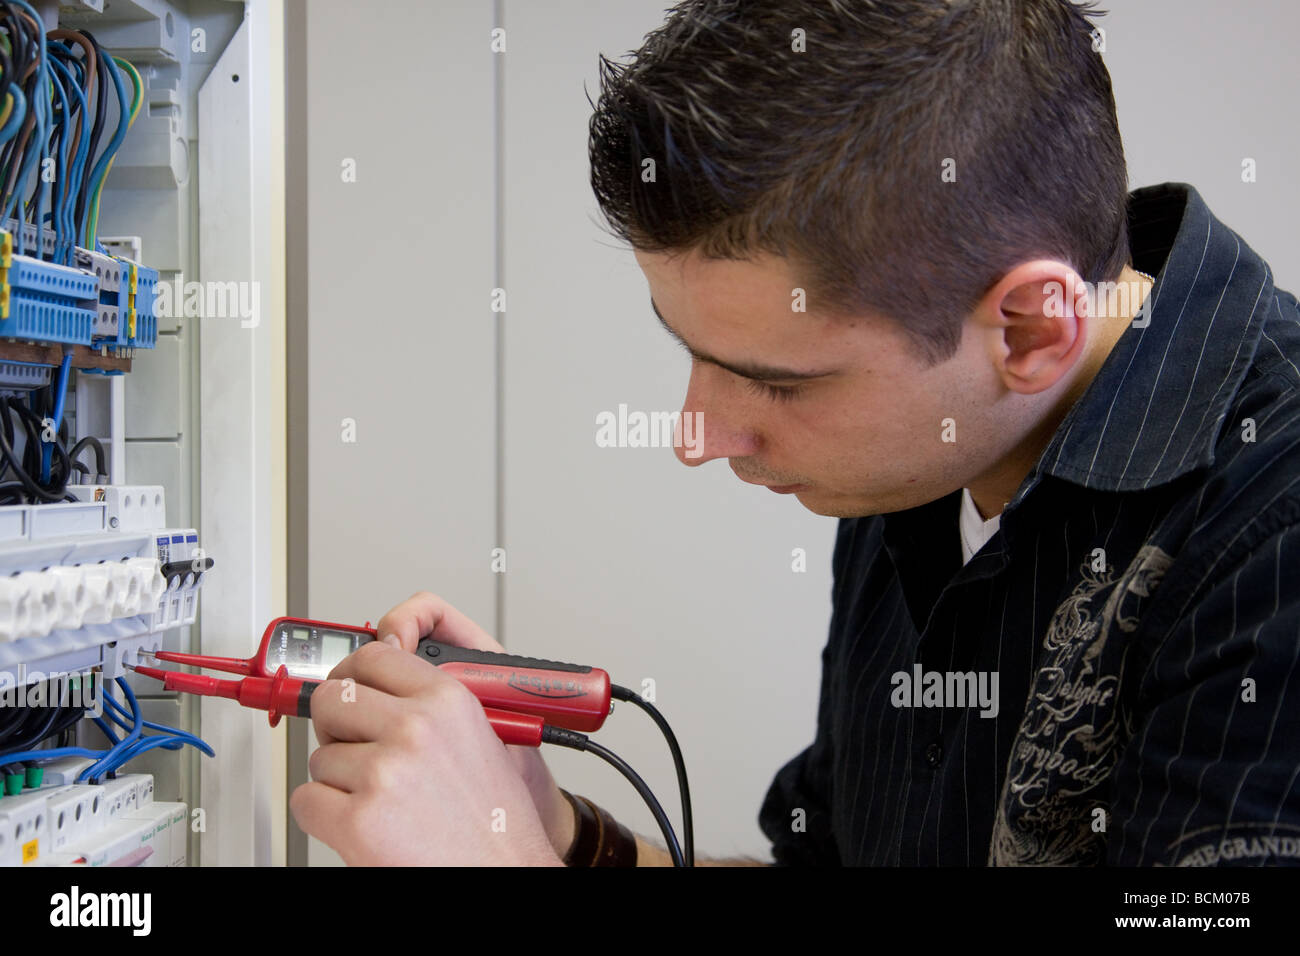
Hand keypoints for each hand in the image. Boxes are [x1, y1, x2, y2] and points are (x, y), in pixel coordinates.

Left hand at [288, 593, 567, 865]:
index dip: (353, 674)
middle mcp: (416, 729)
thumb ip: (432, 705)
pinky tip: (361, 824)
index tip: (350, 688)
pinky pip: (306, 801)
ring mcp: (384, 773)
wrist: (504, 872)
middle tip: (351, 746)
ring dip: (337, 781)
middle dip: (333, 725)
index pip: (374, 656)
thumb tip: (376, 685)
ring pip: (320, 757)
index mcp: (448, 701)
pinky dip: (323, 817)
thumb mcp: (483, 739)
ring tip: (380, 801)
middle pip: (332, 698)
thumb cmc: (496, 821)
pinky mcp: (358, 820)